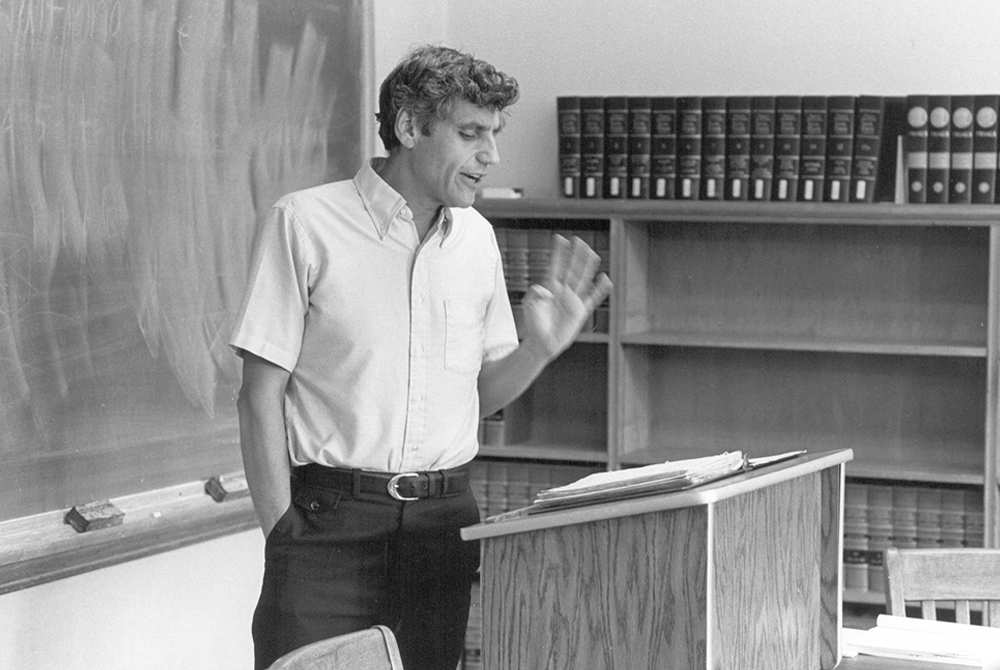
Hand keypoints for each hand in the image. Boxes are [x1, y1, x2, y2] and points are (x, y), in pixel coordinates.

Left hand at [519, 234, 612, 360]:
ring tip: (592, 253)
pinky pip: (592, 298)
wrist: (542, 342)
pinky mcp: (581, 311)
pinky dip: (599, 289)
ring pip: (583, 278)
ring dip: (587, 266)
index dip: (558, 253)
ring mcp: (573, 300)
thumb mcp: (529, 305)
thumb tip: (545, 288)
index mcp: (550, 287)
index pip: (555, 265)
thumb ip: (534, 293)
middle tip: (579, 240)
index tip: (560, 238)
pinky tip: (604, 278)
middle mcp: (563, 291)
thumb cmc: (533, 324)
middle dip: (575, 254)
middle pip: (572, 268)